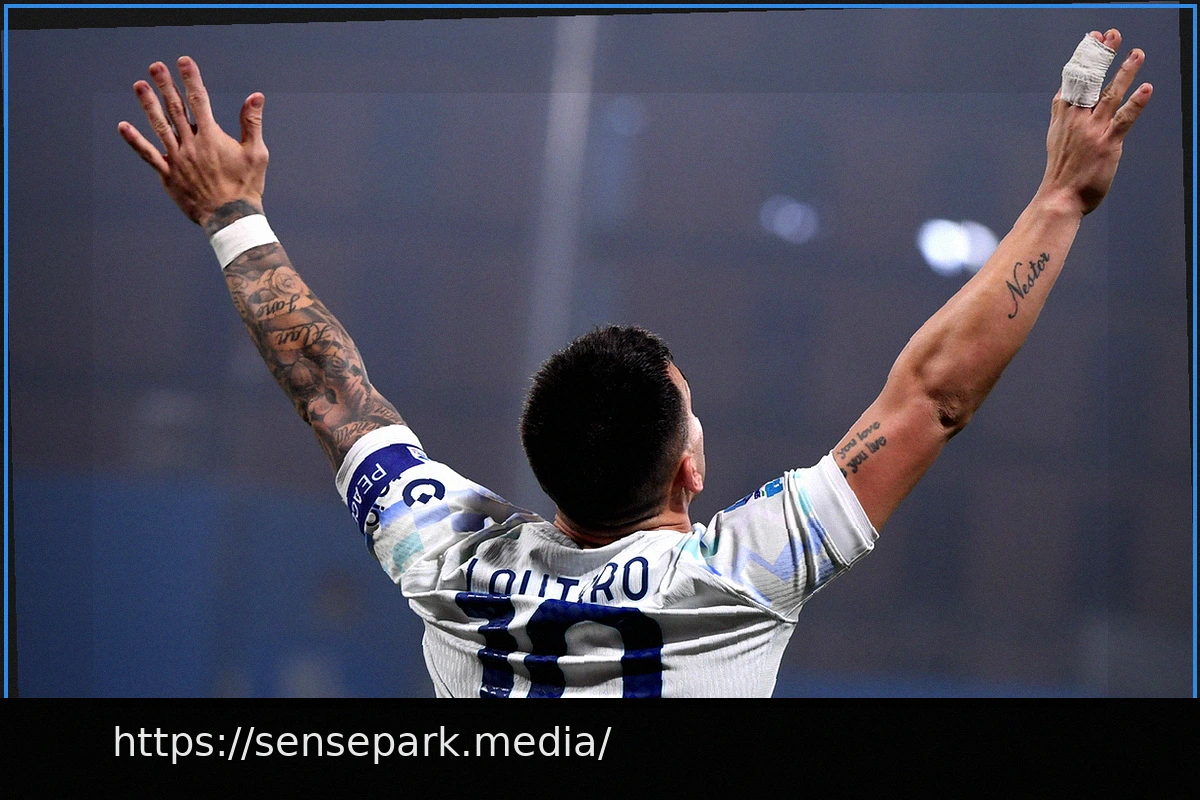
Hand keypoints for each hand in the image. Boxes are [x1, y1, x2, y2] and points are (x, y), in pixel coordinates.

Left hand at [118, 56, 268, 230]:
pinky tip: (122, 127)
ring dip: (148, 104)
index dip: (191, 79)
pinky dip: (135, 141)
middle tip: (155, 66)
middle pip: (176, 109)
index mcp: (212, 137)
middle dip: (166, 85)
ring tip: (139, 86)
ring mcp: (177, 160)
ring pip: (159, 126)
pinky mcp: (169, 175)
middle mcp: (191, 145)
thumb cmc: (246, 187)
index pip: (200, 101)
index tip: (184, 61)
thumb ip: (252, 123)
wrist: (231, 218)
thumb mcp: (256, 153)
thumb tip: (255, 96)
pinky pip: (148, 155)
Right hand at [1040, 29, 1151, 215]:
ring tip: (1137, 54)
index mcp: (1064, 116)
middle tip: (1112, 34)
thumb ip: (1060, 114)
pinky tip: (1146, 89)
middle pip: (1090, 80)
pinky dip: (1135, 104)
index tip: (1093, 37)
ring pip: (1109, 95)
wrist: (1058, 199)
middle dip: (1101, 55)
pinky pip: (1123, 120)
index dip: (1084, 56)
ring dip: (1125, 72)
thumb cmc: (1060, 172)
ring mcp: (1092, 131)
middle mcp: (1076, 119)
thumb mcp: (1055, 137)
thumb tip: (1061, 95)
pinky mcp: (1107, 144)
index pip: (1073, 79)